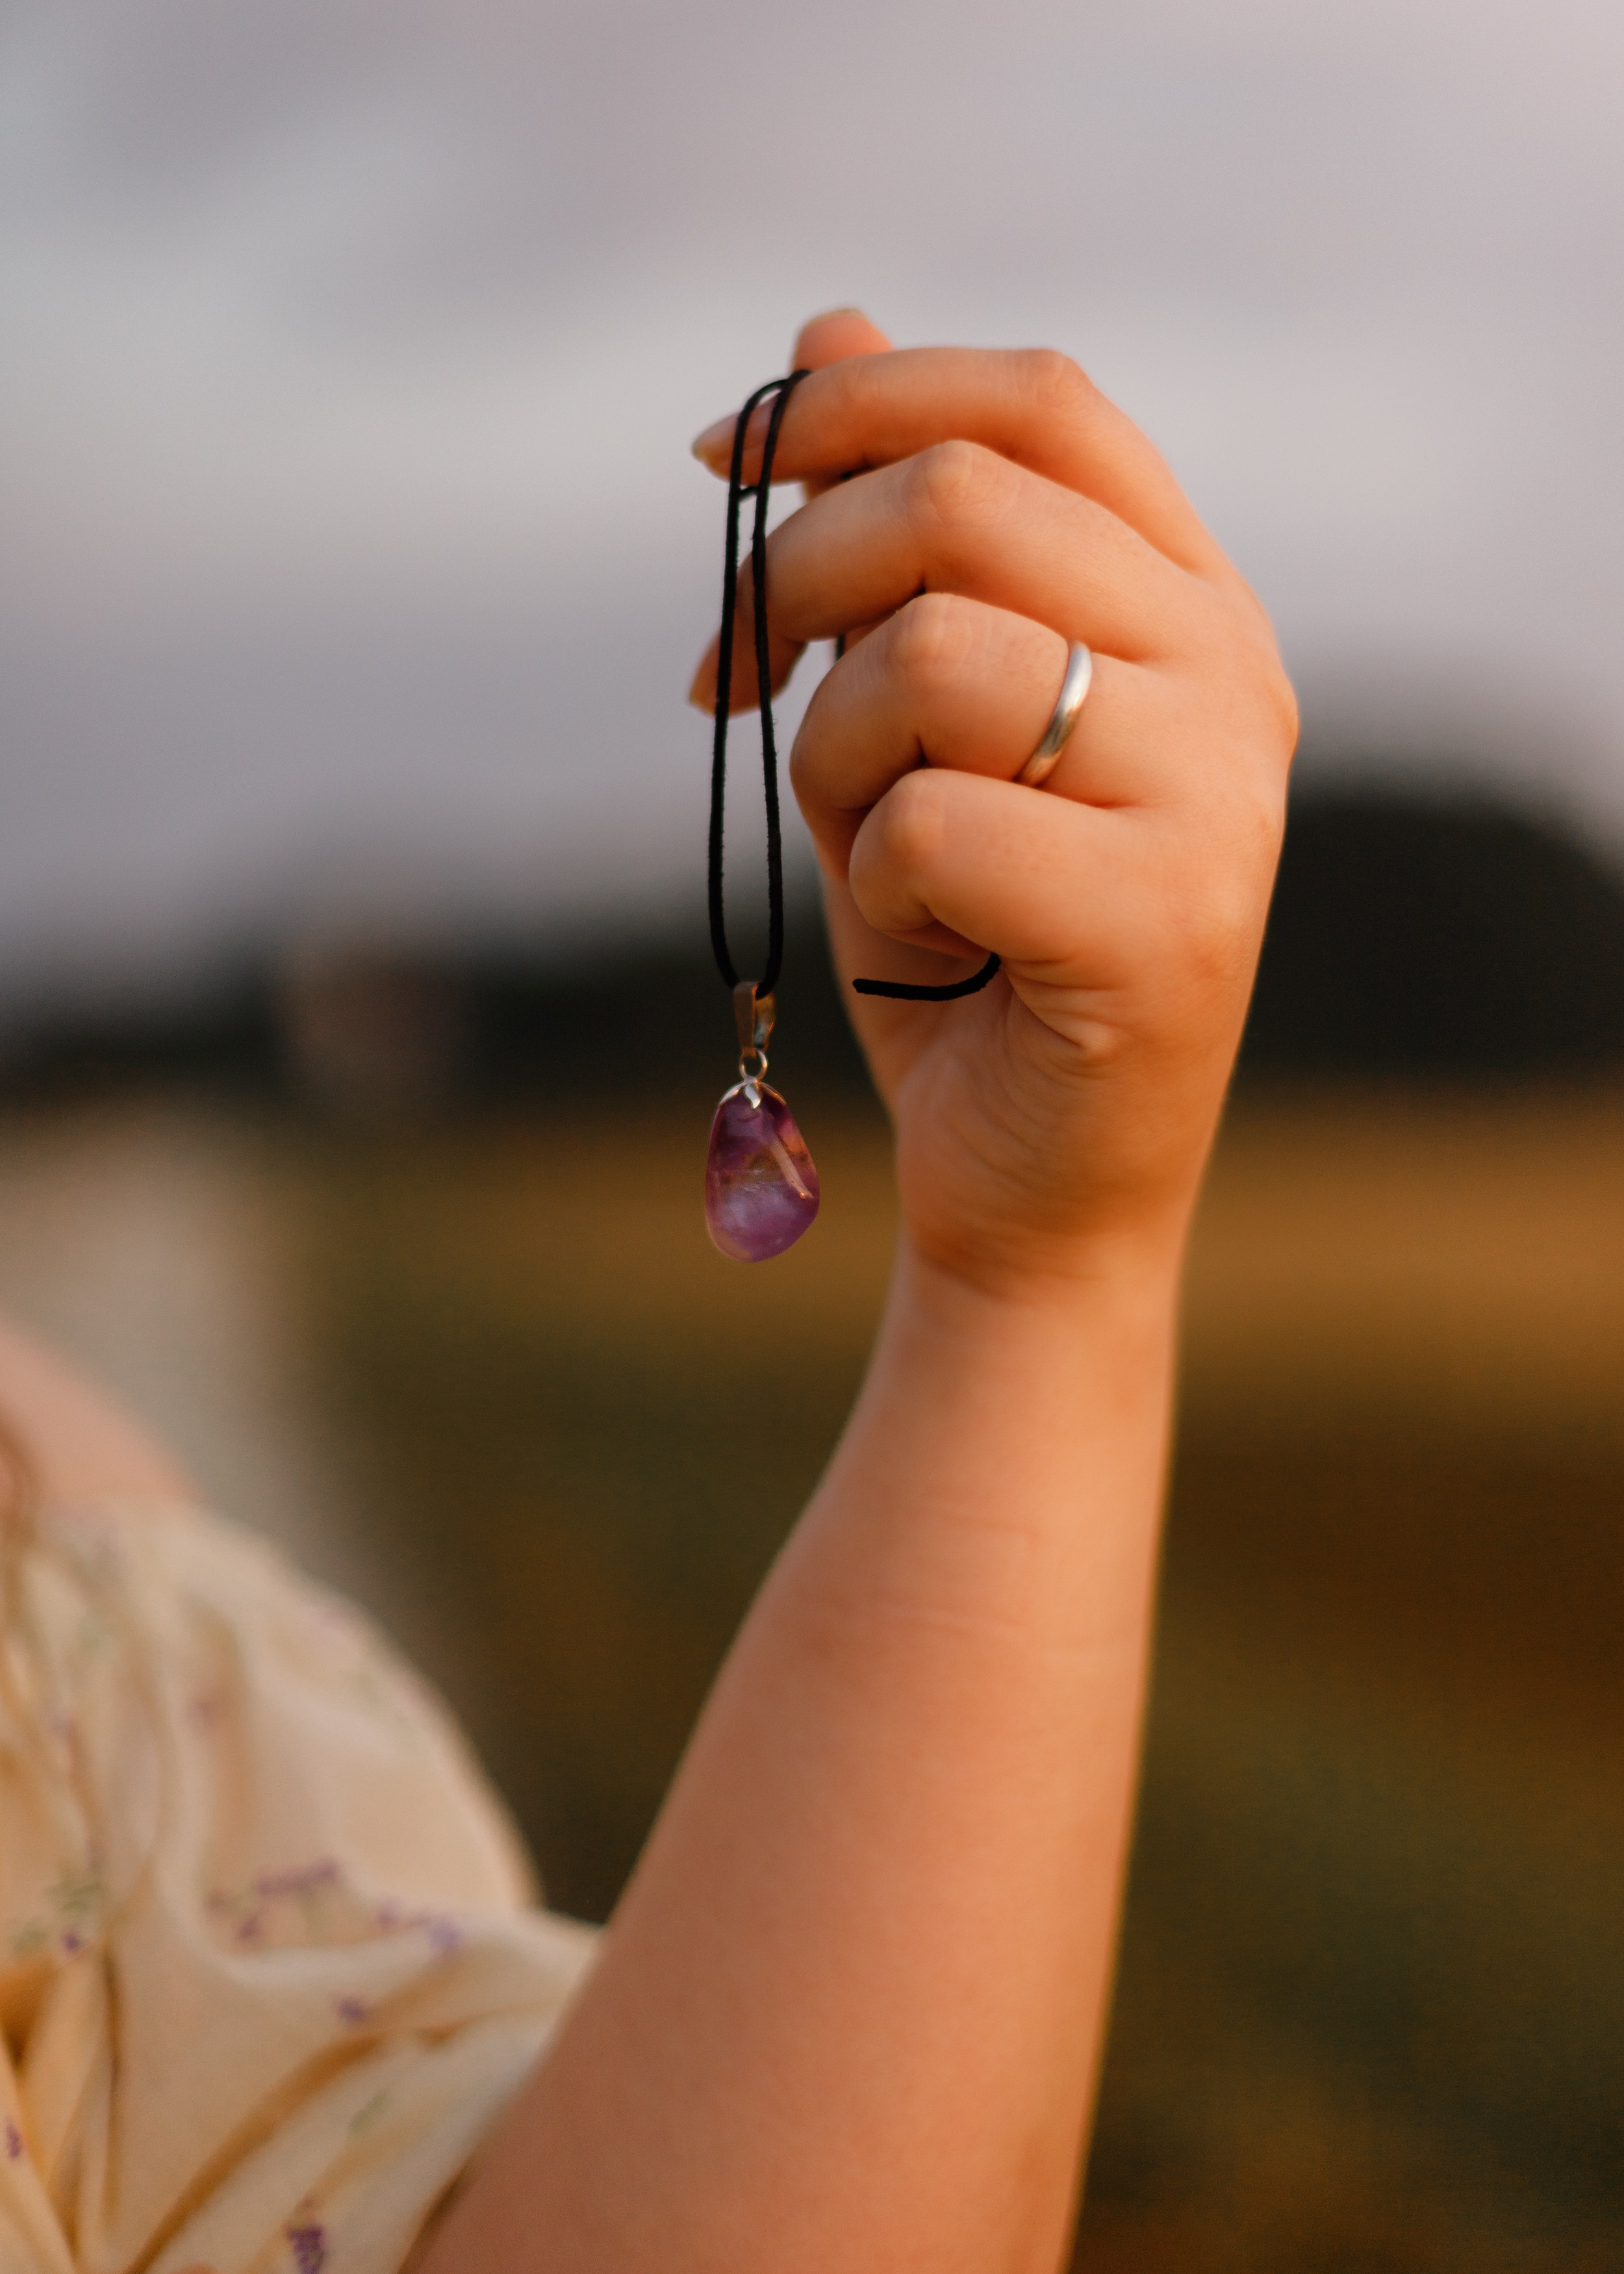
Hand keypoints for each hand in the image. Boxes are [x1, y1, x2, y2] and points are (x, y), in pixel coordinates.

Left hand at [692, 311, 1295, 1293]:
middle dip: (793, 577)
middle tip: (730, 676)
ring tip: (869, 845)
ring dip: (831, 756)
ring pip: (929, 658)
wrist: (1037, 1182)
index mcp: (1191, 601)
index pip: (1042, 402)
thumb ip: (897, 542)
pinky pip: (929, 821)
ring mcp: (1216, 798)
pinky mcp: (1165, 922)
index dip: (861, 400)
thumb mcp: (915, 716)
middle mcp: (1232, 674)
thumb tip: (823, 326)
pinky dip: (869, 879)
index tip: (721, 462)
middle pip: (961, 502)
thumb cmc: (972, 942)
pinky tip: (924, 938)